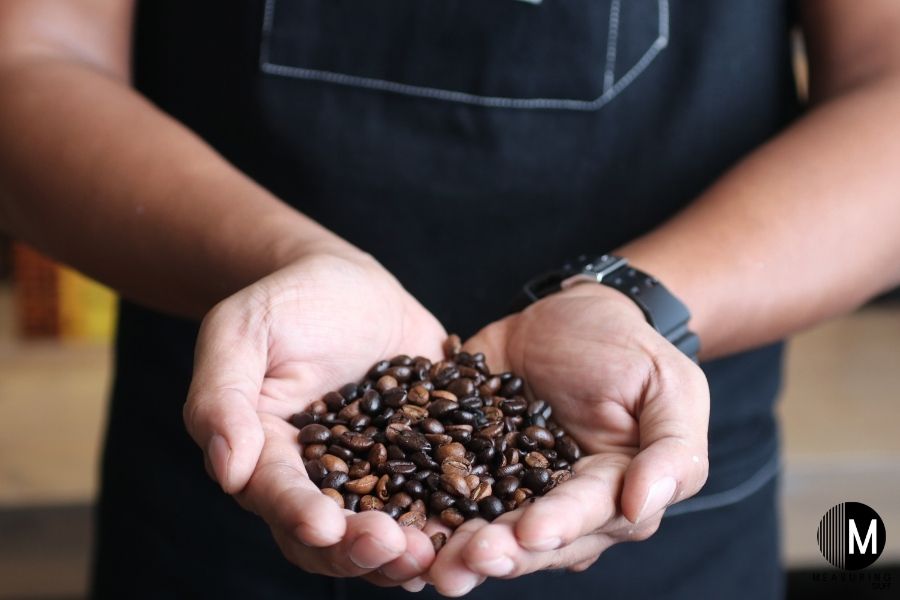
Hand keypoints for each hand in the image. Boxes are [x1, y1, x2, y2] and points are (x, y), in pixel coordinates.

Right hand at [183, 251, 445, 587]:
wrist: (347, 282)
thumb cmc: (284, 303)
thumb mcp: (240, 333)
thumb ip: (223, 397)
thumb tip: (226, 471)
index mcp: (268, 457)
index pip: (278, 496)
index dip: (299, 515)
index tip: (325, 527)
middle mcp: (321, 479)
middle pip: (335, 534)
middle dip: (361, 549)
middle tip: (395, 548)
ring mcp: (376, 472)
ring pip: (386, 528)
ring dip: (409, 548)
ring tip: (436, 550)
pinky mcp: (421, 455)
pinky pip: (437, 490)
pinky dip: (452, 512)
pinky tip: (476, 521)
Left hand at [428, 284, 709, 595]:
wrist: (573, 312)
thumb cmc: (631, 350)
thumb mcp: (670, 388)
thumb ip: (672, 451)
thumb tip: (643, 506)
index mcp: (611, 493)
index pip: (585, 515)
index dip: (557, 527)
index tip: (529, 533)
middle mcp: (556, 501)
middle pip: (527, 537)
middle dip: (497, 551)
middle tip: (463, 562)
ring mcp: (506, 482)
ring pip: (480, 522)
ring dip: (453, 545)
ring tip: (425, 563)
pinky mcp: (466, 457)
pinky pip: (440, 483)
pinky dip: (419, 503)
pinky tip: (397, 520)